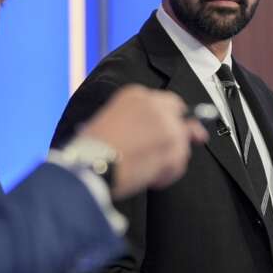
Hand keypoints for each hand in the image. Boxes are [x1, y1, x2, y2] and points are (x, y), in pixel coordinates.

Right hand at [78, 85, 207, 196]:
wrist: (91, 163)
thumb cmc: (94, 148)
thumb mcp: (112, 122)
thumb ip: (141, 121)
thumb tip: (171, 129)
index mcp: (135, 94)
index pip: (167, 102)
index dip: (168, 119)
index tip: (165, 130)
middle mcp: (154, 104)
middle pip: (180, 118)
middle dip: (180, 134)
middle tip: (168, 152)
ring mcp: (167, 124)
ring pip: (181, 144)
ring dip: (168, 160)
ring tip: (146, 170)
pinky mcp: (174, 145)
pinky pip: (179, 163)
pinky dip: (168, 174)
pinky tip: (150, 178)